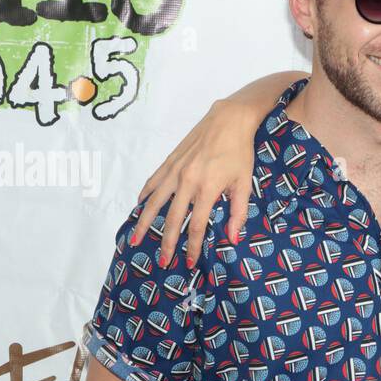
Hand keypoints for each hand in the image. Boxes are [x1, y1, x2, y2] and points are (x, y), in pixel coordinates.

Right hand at [130, 96, 261, 266]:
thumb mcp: (244, 184)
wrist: (229, 119)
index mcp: (207, 189)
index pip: (197, 226)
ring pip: (155, 202)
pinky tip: (140, 206)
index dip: (193, 246)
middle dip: (167, 243)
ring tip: (136, 239)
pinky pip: (153, 182)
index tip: (191, 261)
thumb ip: (238, 213)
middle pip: (172, 219)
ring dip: (145, 222)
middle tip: (163, 261)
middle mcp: (187, 181)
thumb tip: (233, 238)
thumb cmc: (240, 152)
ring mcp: (175, 170)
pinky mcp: (170, 160)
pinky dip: (145, 195)